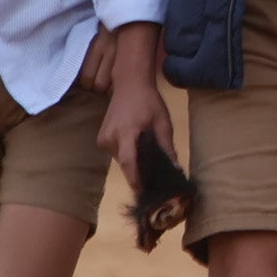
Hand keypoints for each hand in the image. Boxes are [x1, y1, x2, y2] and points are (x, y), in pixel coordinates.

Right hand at [95, 27, 172, 183]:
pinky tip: (139, 150)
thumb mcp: (163, 123)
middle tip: (154, 181)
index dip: (136, 179)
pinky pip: (116, 153)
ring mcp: (103, 138)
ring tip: (149, 164)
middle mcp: (110, 138)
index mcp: (126, 132)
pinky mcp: (101, 138)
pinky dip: (127, 154)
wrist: (129, 84)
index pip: (128, 161)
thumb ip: (166, 146)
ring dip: (133, 162)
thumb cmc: (149, 101)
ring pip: (120, 159)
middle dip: (139, 172)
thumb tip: (174, 168)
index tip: (144, 192)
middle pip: (125, 163)